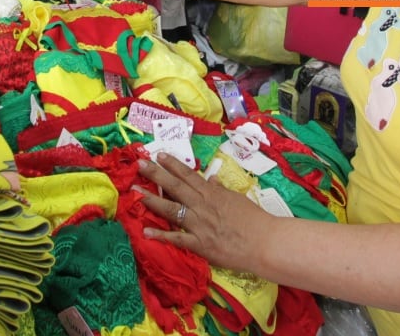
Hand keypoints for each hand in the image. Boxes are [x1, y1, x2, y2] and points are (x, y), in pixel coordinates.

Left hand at [135, 154, 268, 272]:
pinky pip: (177, 239)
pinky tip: (146, 231)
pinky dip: (161, 235)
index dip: (172, 165)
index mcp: (212, 193)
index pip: (188, 175)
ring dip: (151, 200)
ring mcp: (199, 225)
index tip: (158, 155)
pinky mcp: (199, 244)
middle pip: (175, 187)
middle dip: (156, 175)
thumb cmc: (254, 220)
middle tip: (139, 164)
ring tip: (134, 192)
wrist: (265, 242)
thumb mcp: (237, 199)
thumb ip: (221, 189)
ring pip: (171, 209)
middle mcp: (202, 205)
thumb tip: (212, 178)